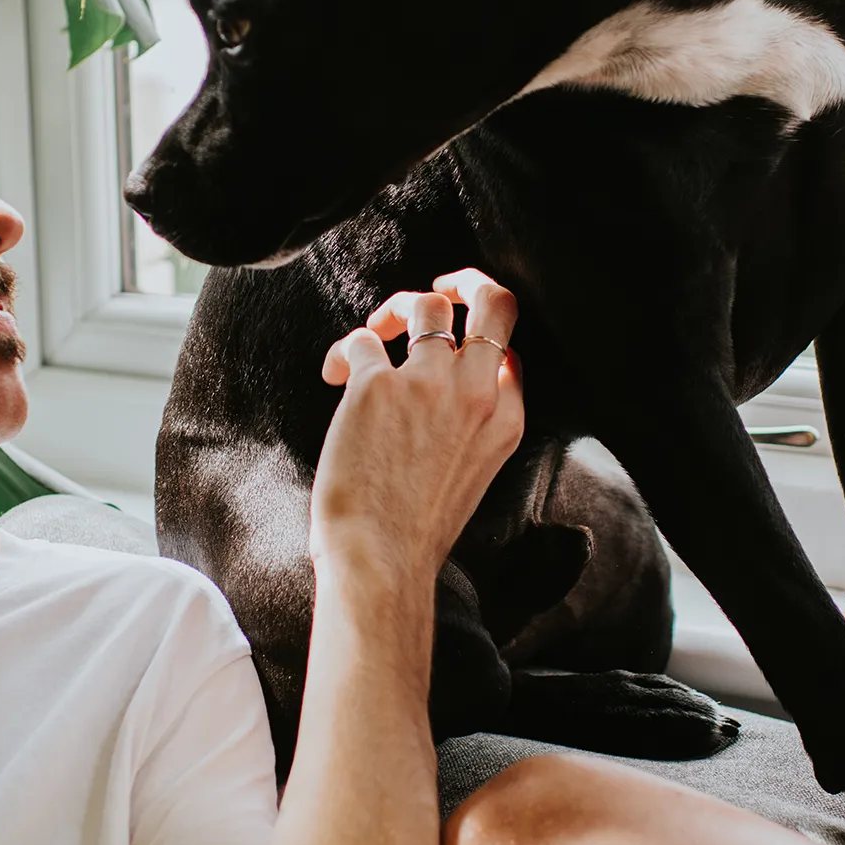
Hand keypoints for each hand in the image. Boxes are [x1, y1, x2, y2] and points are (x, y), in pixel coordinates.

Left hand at [312, 270, 523, 600]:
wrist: (382, 562)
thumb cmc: (416, 530)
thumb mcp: (474, 474)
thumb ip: (475, 426)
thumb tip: (452, 387)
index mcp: (507, 420)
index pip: (511, 352)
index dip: (479, 343)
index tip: (451, 352)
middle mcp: (477, 392)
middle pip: (494, 302)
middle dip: (465, 281)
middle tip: (440, 288)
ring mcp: (430, 384)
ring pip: (425, 304)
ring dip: (395, 310)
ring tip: (375, 334)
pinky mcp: (377, 386)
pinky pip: (360, 340)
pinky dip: (343, 353)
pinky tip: (333, 377)